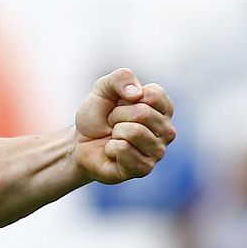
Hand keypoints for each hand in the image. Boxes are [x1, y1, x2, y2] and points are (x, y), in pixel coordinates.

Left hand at [74, 68, 175, 184]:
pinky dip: (110, 148)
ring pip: (135, 132)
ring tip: (113, 137)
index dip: (126, 98)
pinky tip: (112, 151)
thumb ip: (121, 78)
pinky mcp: (144, 169)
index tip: (119, 105)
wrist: (80, 141)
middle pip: (143, 113)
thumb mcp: (103, 88)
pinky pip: (125, 151)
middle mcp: (167, 131)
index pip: (153, 95)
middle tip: (112, 124)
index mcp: (163, 108)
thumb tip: (136, 93)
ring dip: (114, 133)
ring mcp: (157, 152)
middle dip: (116, 116)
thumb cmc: (97, 115)